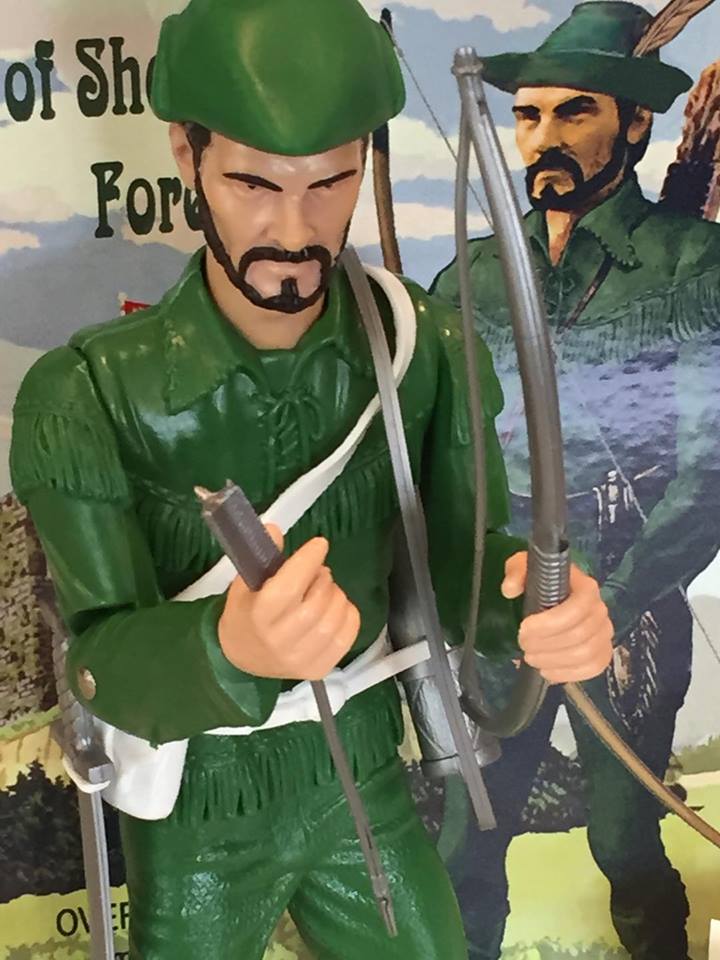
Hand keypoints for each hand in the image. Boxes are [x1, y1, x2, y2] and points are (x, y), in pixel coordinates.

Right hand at [218, 525, 360, 680]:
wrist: (242, 658)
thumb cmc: (245, 615)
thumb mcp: (244, 584)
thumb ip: (262, 558)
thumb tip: (276, 529)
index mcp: (258, 617)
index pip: (289, 586)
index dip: (308, 561)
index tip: (319, 544)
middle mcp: (280, 641)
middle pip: (316, 603)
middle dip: (324, 579)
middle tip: (319, 572)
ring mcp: (301, 659)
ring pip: (334, 618)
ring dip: (336, 595)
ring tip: (325, 590)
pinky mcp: (319, 668)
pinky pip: (348, 635)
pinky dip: (348, 614)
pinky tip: (336, 608)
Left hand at [502, 551, 613, 683]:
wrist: (552, 593)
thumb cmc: (539, 581)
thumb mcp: (524, 567)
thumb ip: (516, 571)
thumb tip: (510, 589)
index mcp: (586, 588)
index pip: (576, 610)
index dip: (550, 624)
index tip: (525, 628)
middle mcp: (600, 610)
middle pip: (579, 636)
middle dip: (545, 645)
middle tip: (523, 645)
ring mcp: (604, 633)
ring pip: (585, 655)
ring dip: (553, 661)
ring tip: (531, 657)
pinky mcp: (602, 652)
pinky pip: (593, 669)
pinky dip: (568, 674)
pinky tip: (547, 671)